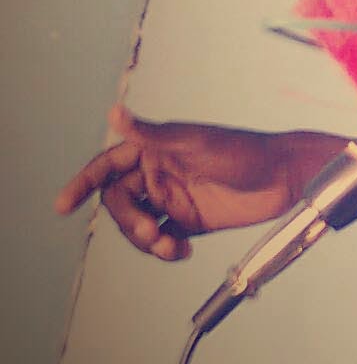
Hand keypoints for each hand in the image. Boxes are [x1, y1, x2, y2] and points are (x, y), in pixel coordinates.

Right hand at [55, 106, 336, 260]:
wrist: (286, 177)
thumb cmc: (245, 150)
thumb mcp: (196, 142)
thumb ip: (152, 134)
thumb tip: (114, 111)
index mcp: (156, 148)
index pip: (108, 165)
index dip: (82, 182)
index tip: (62, 205)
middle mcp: (160, 172)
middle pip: (121, 203)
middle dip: (129, 222)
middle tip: (153, 233)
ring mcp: (174, 197)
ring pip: (138, 224)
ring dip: (146, 240)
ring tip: (171, 248)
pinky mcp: (190, 220)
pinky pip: (161, 239)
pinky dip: (163, 249)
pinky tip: (180, 252)